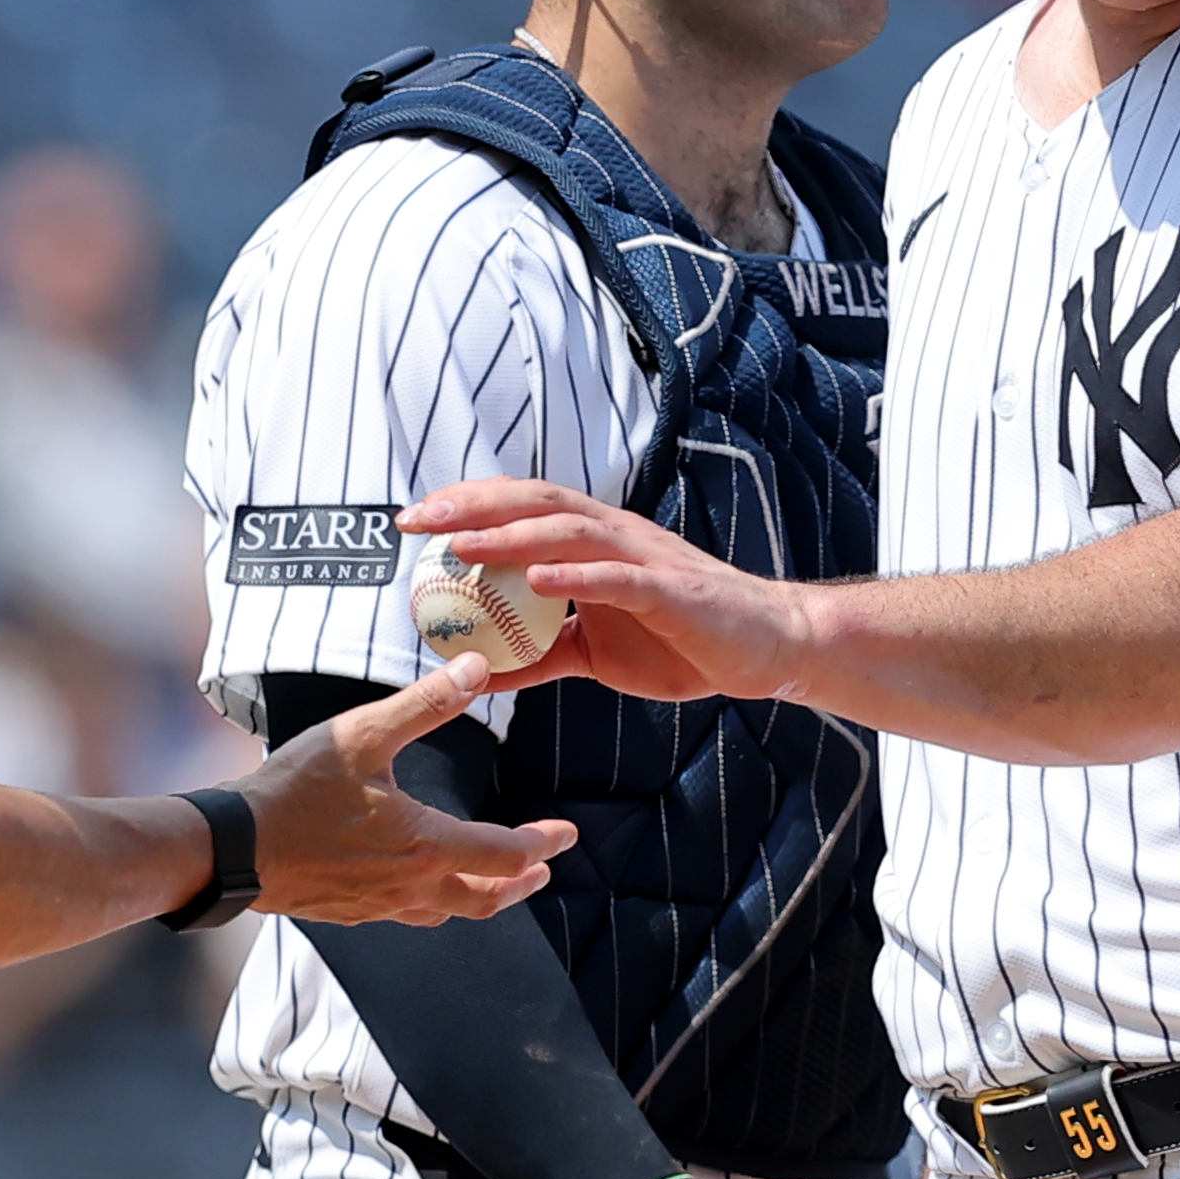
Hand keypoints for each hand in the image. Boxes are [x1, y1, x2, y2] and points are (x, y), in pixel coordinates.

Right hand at [240, 653, 576, 924]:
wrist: (233, 848)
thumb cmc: (295, 791)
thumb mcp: (362, 734)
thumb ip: (425, 703)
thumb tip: (477, 668)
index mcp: (425, 846)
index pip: (506, 854)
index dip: (543, 844)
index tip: (566, 833)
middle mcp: (410, 887)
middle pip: (486, 898)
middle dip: (521, 882)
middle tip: (542, 868)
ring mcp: (378, 907)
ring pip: (447, 913)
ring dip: (479, 896)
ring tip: (489, 880)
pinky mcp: (349, 914)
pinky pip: (405, 916)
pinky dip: (431, 902)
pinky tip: (417, 884)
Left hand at [400, 479, 823, 705]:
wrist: (764, 650)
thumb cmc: (680, 642)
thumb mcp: (593, 654)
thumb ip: (540, 656)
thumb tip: (481, 673)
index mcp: (594, 544)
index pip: (521, 510)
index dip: (467, 507)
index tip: (415, 521)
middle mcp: (615, 538)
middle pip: (534, 505)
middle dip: (472, 506)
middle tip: (417, 520)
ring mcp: (643, 559)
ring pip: (570, 532)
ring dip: (512, 535)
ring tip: (462, 545)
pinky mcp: (671, 591)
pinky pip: (617, 578)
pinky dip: (576, 575)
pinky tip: (537, 578)